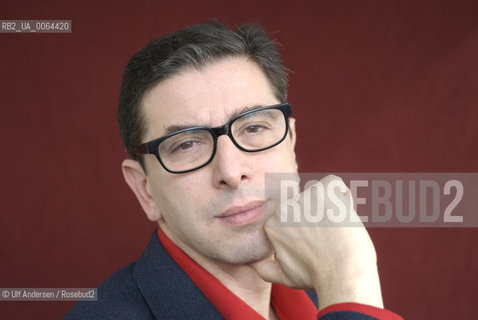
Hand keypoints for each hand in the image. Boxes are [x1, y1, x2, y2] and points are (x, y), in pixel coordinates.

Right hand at [250, 175, 383, 309]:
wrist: (342, 274)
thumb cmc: (317, 276)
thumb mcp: (284, 277)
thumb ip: (265, 268)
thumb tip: (252, 265)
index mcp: (272, 224)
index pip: (293, 217)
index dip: (308, 230)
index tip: (315, 245)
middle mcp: (283, 208)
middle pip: (306, 205)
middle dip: (317, 218)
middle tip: (327, 239)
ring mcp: (302, 196)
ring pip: (321, 196)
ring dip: (331, 210)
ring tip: (336, 231)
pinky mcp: (322, 190)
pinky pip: (334, 184)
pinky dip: (343, 196)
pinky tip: (343, 216)